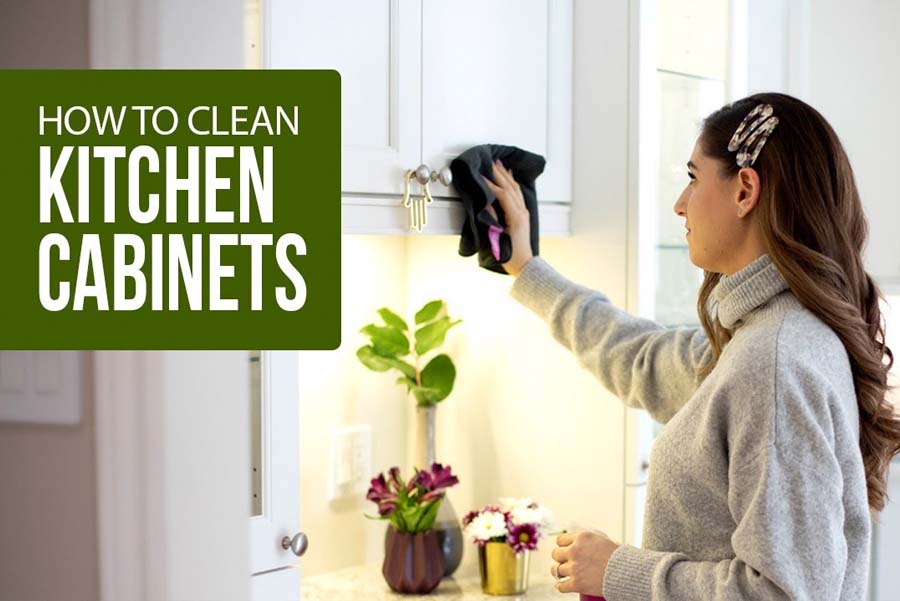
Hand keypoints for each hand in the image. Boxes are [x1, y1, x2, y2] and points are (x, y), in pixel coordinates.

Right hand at [480, 159, 532, 276]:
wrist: (524, 264)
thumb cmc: (511, 256)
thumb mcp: (498, 238)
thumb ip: (493, 219)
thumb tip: (486, 204)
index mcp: (516, 217)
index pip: (503, 195)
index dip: (492, 185)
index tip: (482, 176)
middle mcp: (522, 212)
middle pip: (510, 188)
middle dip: (500, 174)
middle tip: (491, 162)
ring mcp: (524, 212)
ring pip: (515, 189)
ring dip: (507, 175)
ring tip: (499, 164)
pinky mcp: (523, 215)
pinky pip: (518, 194)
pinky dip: (512, 183)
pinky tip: (510, 176)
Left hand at [550, 530, 620, 595]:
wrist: (627, 573)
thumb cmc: (619, 557)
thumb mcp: (603, 541)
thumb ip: (591, 542)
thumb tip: (588, 544)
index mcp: (582, 538)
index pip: (560, 540)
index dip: (562, 546)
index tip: (564, 550)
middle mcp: (575, 551)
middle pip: (556, 554)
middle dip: (560, 558)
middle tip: (564, 562)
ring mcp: (575, 568)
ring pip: (556, 570)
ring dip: (559, 572)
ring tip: (561, 573)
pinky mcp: (577, 584)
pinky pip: (561, 586)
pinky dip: (560, 586)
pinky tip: (561, 585)